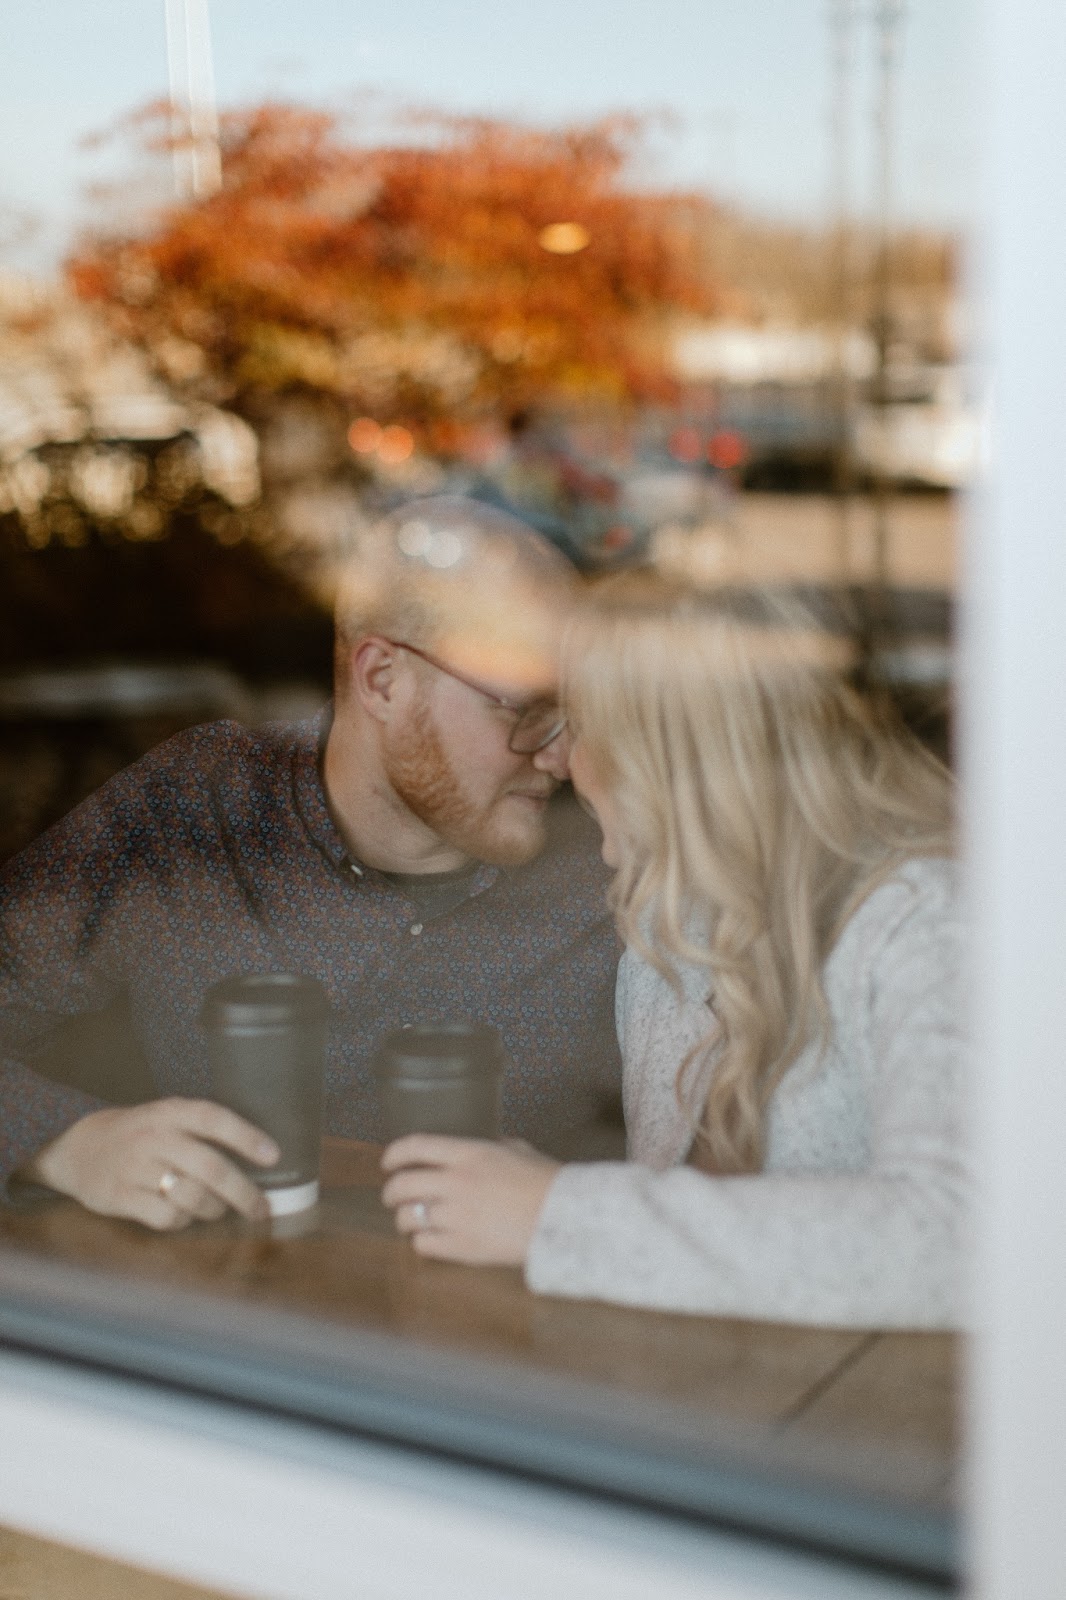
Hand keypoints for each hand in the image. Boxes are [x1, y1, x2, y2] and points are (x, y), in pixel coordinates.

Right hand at [20, 1099, 279, 1229]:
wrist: (80, 1148)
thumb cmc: (141, 1134)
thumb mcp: (168, 1117)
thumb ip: (204, 1130)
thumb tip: (262, 1158)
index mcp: (170, 1112)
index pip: (213, 1118)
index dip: (246, 1136)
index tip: (274, 1156)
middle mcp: (153, 1137)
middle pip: (209, 1168)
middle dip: (243, 1192)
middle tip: (261, 1209)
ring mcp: (134, 1167)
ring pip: (191, 1197)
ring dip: (213, 1209)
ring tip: (217, 1208)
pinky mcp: (119, 1196)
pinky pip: (166, 1217)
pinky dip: (182, 1221)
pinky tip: (182, 1215)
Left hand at [380, 1135, 559, 1266]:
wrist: (562, 1219)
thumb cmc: (547, 1182)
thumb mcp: (519, 1151)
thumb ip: (496, 1147)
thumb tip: (491, 1146)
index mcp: (468, 1154)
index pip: (415, 1147)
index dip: (394, 1154)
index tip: (387, 1162)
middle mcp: (455, 1182)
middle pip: (401, 1185)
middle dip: (391, 1192)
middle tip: (393, 1197)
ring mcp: (455, 1216)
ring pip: (407, 1217)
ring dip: (404, 1219)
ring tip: (410, 1221)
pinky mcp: (461, 1246)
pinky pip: (423, 1245)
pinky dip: (421, 1243)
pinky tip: (429, 1240)